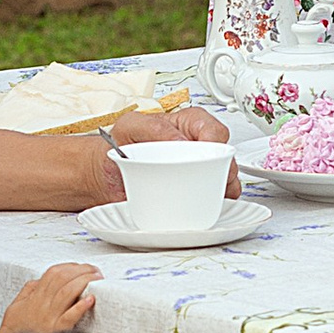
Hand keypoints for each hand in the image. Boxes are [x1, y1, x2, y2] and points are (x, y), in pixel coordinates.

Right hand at [3, 262, 99, 332]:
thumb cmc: (15, 329)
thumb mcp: (17, 305)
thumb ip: (29, 290)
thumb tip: (41, 279)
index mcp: (36, 296)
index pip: (54, 273)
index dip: (70, 266)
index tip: (82, 266)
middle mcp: (43, 303)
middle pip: (64, 278)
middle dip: (82, 270)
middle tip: (95, 271)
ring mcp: (50, 317)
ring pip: (68, 292)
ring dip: (85, 282)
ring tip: (97, 279)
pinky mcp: (56, 331)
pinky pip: (69, 317)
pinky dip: (80, 307)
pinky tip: (90, 300)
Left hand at [77, 104, 238, 206]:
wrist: (107, 174)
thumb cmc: (120, 145)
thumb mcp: (131, 126)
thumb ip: (156, 127)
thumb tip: (181, 141)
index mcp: (189, 125)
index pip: (215, 130)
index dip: (214, 142)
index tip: (202, 154)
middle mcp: (199, 147)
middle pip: (226, 158)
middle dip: (223, 170)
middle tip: (206, 179)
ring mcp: (199, 171)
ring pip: (225, 181)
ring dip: (220, 190)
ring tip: (204, 196)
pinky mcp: (195, 193)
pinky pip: (213, 201)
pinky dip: (212, 206)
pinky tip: (200, 207)